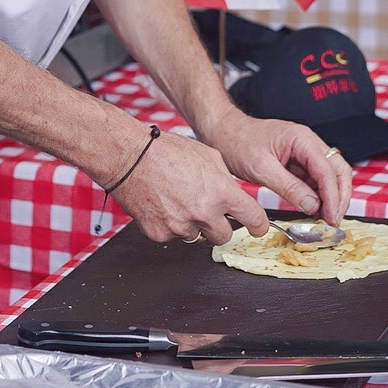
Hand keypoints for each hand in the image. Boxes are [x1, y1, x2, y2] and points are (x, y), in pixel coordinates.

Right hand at [109, 129, 270, 245]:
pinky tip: (163, 205)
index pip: (253, 218)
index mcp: (221, 192)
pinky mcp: (160, 234)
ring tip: (178, 200)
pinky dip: (170, 225)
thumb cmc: (165, 151)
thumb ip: (225, 180)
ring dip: (193, 224)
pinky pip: (173, 236)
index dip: (259, 225)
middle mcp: (203, 213)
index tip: (257, 227)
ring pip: (197, 237)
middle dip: (219, 225)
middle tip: (206, 209)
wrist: (129, 157)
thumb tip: (233, 195)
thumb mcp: (208, 155)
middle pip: (225, 236)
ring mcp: (181, 226)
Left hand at [199, 112, 352, 227]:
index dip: (333, 197)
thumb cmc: (238, 142)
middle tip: (334, 222)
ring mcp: (304, 152)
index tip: (332, 219)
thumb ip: (289, 186)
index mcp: (302, 139)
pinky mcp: (298, 161)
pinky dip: (318, 195)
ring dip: (331, 198)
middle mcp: (308, 143)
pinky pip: (315, 179)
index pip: (327, 170)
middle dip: (340, 197)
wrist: (223, 131)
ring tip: (326, 221)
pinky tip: (315, 211)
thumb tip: (313, 205)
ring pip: (329, 176)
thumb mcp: (261, 168)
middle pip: (337, 171)